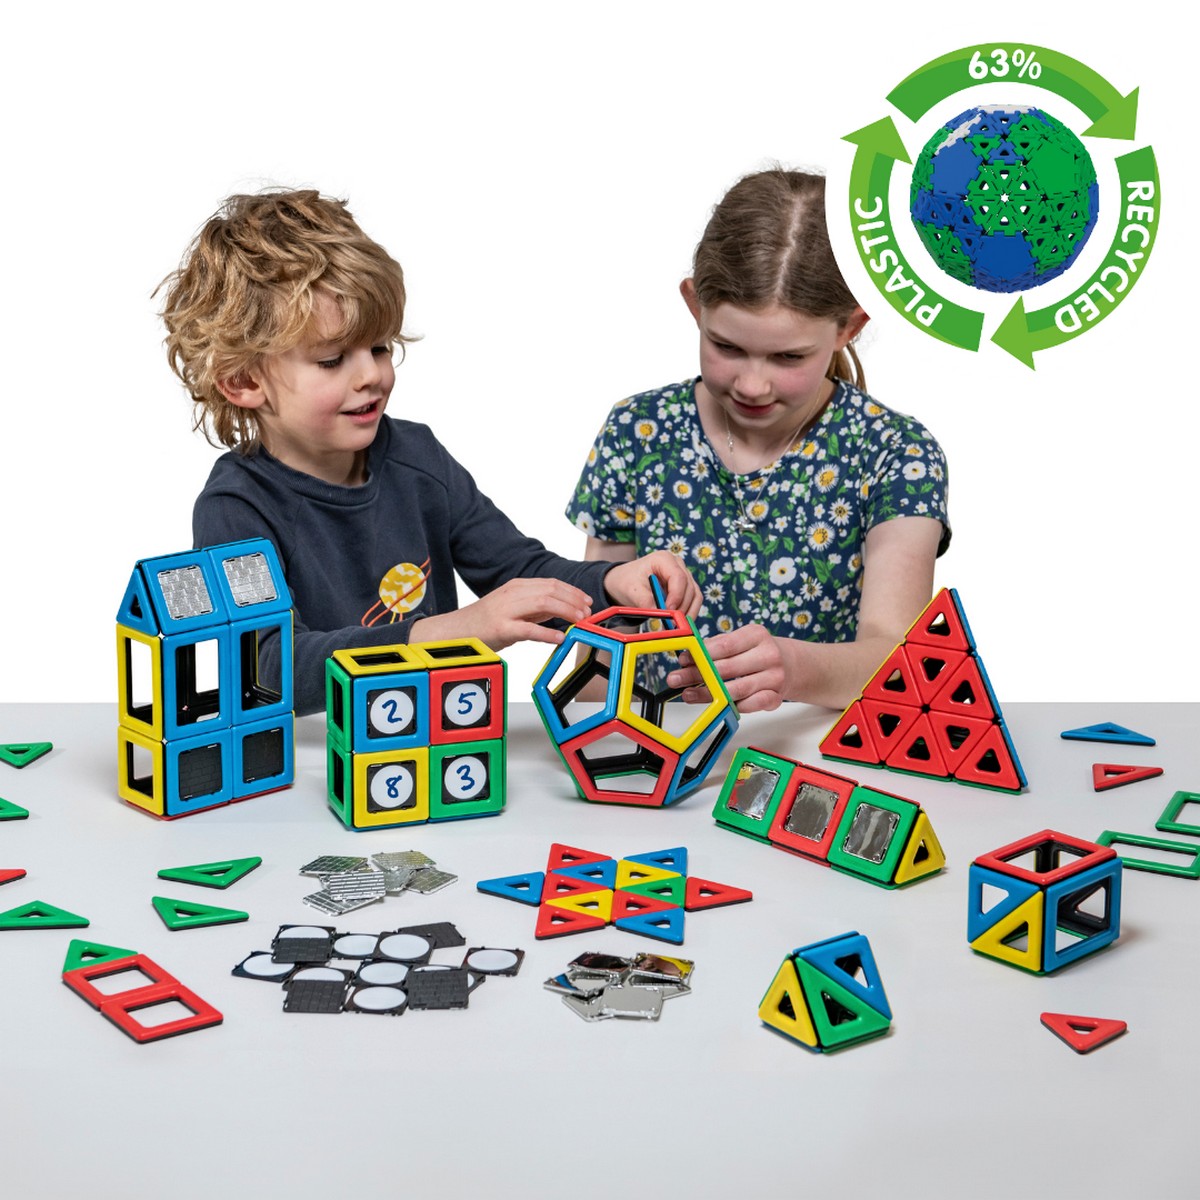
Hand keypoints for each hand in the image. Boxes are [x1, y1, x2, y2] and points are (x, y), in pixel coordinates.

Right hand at [409, 578, 592, 650]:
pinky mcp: (502, 628)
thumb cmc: (485, 621)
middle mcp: (513, 594)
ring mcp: (506, 610)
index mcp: (517, 586)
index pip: (552, 584)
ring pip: (544, 604)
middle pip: (551, 591)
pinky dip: (548, 633)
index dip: (573, 592)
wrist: (457, 631)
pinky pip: (529, 629)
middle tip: (588, 612)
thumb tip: (562, 609)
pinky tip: (560, 638)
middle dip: (574, 601)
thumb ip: (535, 607)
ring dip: (566, 612)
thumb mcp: (512, 607)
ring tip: (579, 621)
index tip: (587, 601)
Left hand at [604, 551, 700, 616]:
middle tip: (672, 624)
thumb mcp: (631, 590)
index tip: (669, 611)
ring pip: (695, 596)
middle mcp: (678, 565)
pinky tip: (678, 623)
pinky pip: (693, 601)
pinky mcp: (686, 587)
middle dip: (682, 608)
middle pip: (689, 588)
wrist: (626, 582)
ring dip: (688, 613)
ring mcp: (684, 575)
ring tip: (675, 626)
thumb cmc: (627, 581)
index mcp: (664, 559)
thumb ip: (645, 601)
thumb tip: (660, 615)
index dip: (676, 596)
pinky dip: (688, 613)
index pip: (678, 577)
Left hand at [667, 623, 788, 712]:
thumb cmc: (757, 652)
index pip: (725, 645)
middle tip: (676, 679)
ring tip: (688, 695)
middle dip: (698, 675)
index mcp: (757, 635)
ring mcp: (775, 677)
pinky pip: (751, 705)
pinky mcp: (776, 697)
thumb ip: (716, 646)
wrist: (792, 665)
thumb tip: (688, 657)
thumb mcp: (741, 640)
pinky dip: (733, 706)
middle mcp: (768, 655)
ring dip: (708, 694)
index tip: (683, 660)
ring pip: (736, 689)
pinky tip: (718, 706)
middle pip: (727, 668)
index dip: (701, 654)